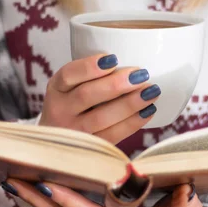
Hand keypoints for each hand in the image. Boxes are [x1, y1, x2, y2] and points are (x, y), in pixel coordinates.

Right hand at [39, 54, 160, 143]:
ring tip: (151, 92)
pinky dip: (132, 123)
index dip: (90, 67)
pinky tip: (148, 111)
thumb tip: (134, 63)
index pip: (69, 74)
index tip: (113, 58)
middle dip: (116, 84)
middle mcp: (60, 110)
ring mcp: (74, 131)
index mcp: (56, 88)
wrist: (58, 143)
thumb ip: (93, 76)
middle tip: (141, 75)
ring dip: (129, 103)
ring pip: (101, 117)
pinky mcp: (89, 147)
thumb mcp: (72, 88)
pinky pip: (112, 135)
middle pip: (87, 95)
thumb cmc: (75, 106)